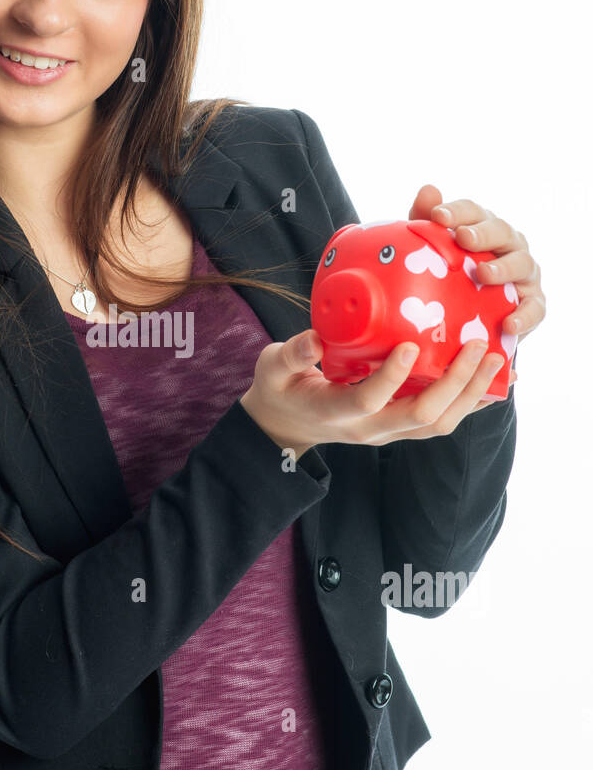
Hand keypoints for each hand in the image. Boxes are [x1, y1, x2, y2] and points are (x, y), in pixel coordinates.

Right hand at [240, 329, 506, 457]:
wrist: (287, 424)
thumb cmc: (280, 388)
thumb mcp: (273, 368)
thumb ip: (293, 354)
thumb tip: (315, 337)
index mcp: (335, 412)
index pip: (369, 401)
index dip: (391, 377)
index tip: (410, 345)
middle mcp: (368, 430)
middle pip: (421, 417)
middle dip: (455, 383)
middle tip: (477, 345)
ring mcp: (387, 433)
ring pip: (439, 425)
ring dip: (471, 394)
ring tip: (496, 360)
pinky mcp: (400, 427)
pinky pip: (442, 421)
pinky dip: (469, 401)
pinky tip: (492, 378)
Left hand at [410, 184, 544, 404]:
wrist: (471, 317)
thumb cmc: (452, 274)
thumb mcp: (433, 249)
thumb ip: (425, 220)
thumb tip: (428, 190)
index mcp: (483, 227)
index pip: (473, 211)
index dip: (457, 212)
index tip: (437, 216)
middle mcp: (508, 244)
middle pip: (501, 231)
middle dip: (482, 233)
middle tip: (463, 238)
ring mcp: (524, 273)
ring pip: (522, 264)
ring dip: (503, 268)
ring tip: (483, 275)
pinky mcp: (534, 302)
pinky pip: (534, 308)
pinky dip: (524, 315)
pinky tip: (508, 323)